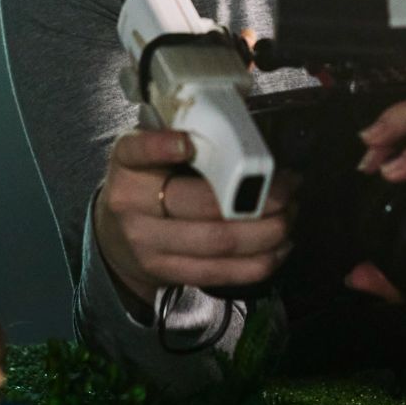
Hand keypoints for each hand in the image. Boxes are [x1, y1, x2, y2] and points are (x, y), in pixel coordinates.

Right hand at [93, 126, 296, 306]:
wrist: (115, 237)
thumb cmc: (146, 182)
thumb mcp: (150, 153)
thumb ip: (182, 138)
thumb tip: (244, 132)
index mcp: (126, 164)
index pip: (137, 150)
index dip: (163, 147)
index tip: (191, 143)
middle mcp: (131, 205)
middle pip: (200, 204)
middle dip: (257, 198)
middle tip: (289, 187)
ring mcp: (147, 244)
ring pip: (218, 242)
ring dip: (267, 231)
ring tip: (290, 214)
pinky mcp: (166, 273)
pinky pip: (220, 273)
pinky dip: (259, 261)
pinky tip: (280, 245)